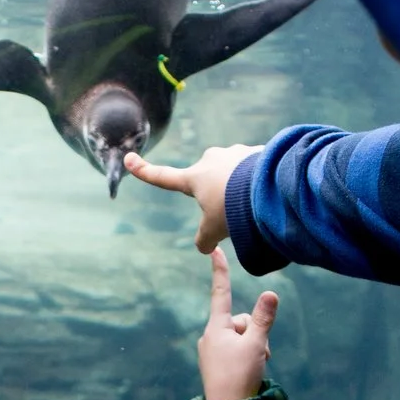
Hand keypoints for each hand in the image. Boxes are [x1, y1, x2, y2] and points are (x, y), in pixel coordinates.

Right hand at [126, 143, 259, 253]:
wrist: (270, 187)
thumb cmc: (236, 209)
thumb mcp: (216, 229)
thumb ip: (205, 239)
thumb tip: (204, 248)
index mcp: (195, 178)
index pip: (164, 177)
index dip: (145, 171)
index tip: (129, 159)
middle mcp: (211, 159)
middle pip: (210, 181)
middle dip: (220, 194)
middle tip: (235, 211)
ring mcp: (234, 152)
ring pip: (235, 174)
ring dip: (242, 187)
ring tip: (256, 203)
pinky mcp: (257, 150)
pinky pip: (255, 168)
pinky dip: (259, 180)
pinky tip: (268, 192)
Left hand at [198, 249, 278, 399]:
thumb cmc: (239, 377)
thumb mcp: (257, 345)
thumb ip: (264, 319)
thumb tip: (270, 293)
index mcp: (216, 327)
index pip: (221, 292)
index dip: (220, 270)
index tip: (214, 250)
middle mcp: (210, 336)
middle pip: (241, 321)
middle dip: (255, 333)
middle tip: (259, 354)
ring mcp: (211, 351)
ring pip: (241, 337)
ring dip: (253, 347)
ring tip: (253, 366)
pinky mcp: (215, 364)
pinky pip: (236, 351)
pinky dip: (246, 357)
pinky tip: (248, 372)